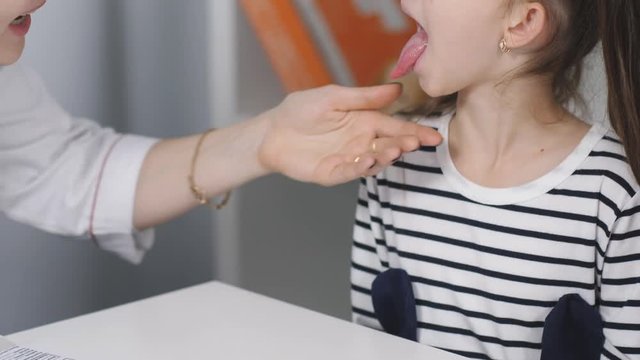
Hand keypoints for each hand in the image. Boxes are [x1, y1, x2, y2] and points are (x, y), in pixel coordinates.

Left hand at [258, 84, 441, 185]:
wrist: (272, 131)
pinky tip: (367, 160)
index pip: (395, 127)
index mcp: (365, 121)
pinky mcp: (332, 173)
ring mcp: (348, 159)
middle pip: (388, 145)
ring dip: (384, 157)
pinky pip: (349, 172)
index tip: (433, 136)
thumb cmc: (301, 110)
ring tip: (392, 149)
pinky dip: (359, 168)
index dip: (415, 132)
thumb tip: (397, 89)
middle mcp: (361, 142)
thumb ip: (365, 97)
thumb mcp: (334, 98)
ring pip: (373, 161)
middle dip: (402, 145)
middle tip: (412, 143)